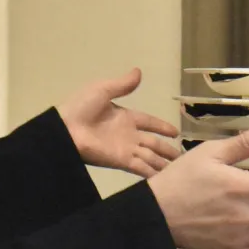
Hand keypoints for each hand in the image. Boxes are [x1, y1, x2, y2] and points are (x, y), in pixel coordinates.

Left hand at [57, 68, 180, 177]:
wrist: (65, 128)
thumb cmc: (81, 108)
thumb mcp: (103, 90)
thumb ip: (122, 84)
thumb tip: (138, 71)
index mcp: (126, 117)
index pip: (149, 122)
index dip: (162, 126)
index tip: (176, 132)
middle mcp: (129, 135)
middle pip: (154, 144)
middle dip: (167, 150)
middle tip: (182, 157)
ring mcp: (126, 149)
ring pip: (151, 157)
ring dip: (163, 163)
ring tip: (178, 170)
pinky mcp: (122, 161)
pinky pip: (141, 167)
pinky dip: (152, 172)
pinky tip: (164, 178)